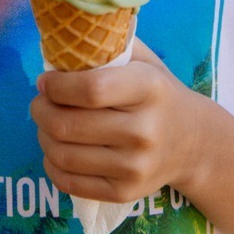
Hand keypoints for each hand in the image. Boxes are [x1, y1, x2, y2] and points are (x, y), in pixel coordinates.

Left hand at [30, 38, 205, 203]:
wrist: (193, 142)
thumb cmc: (160, 94)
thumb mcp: (147, 62)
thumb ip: (112, 46)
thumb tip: (66, 41)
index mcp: (150, 89)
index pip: (91, 89)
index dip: (57, 85)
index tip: (46, 80)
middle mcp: (144, 130)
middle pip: (68, 125)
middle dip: (41, 110)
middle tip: (39, 102)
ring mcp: (134, 166)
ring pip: (63, 155)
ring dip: (42, 136)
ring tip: (46, 123)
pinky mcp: (124, 193)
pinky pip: (69, 182)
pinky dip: (51, 164)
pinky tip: (56, 149)